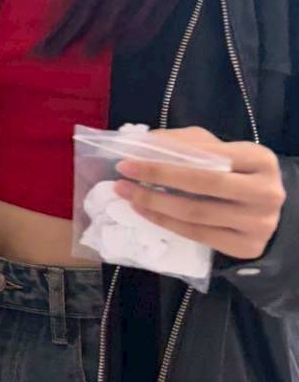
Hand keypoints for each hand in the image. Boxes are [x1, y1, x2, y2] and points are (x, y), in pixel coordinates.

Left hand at [116, 126, 286, 260]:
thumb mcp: (215, 148)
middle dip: (156, 177)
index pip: (208, 156)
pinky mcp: (248, 247)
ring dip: (153, 203)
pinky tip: (144, 211)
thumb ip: (184, 142)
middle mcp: (267, 192)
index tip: (128, 159)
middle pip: (203, 184)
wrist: (261, 208)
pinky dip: (165, 222)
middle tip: (122, 175)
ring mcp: (260, 224)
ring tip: (126, 193)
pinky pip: (198, 235)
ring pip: (196, 213)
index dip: (167, 158)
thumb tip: (142, 144)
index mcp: (260, 159)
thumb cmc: (233, 171)